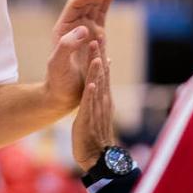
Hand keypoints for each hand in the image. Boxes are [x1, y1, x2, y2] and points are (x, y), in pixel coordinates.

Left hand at [43, 0, 118, 109]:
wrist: (64, 94)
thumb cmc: (58, 81)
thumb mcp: (58, 65)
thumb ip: (66, 46)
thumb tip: (83, 29)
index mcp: (63, 28)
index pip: (76, 4)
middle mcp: (73, 25)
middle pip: (85, 0)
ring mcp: (85, 29)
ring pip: (94, 5)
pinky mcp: (95, 35)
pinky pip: (101, 15)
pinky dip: (107, 3)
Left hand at [72, 40, 116, 171]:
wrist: (97, 156)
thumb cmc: (95, 133)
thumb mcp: (98, 110)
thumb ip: (99, 95)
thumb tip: (99, 80)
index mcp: (104, 97)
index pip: (103, 72)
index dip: (101, 54)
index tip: (101, 37)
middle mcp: (103, 100)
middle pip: (102, 74)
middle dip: (100, 55)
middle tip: (99, 36)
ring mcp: (97, 109)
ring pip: (98, 87)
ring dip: (97, 71)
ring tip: (97, 55)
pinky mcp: (89, 119)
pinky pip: (90, 105)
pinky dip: (91, 93)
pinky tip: (91, 83)